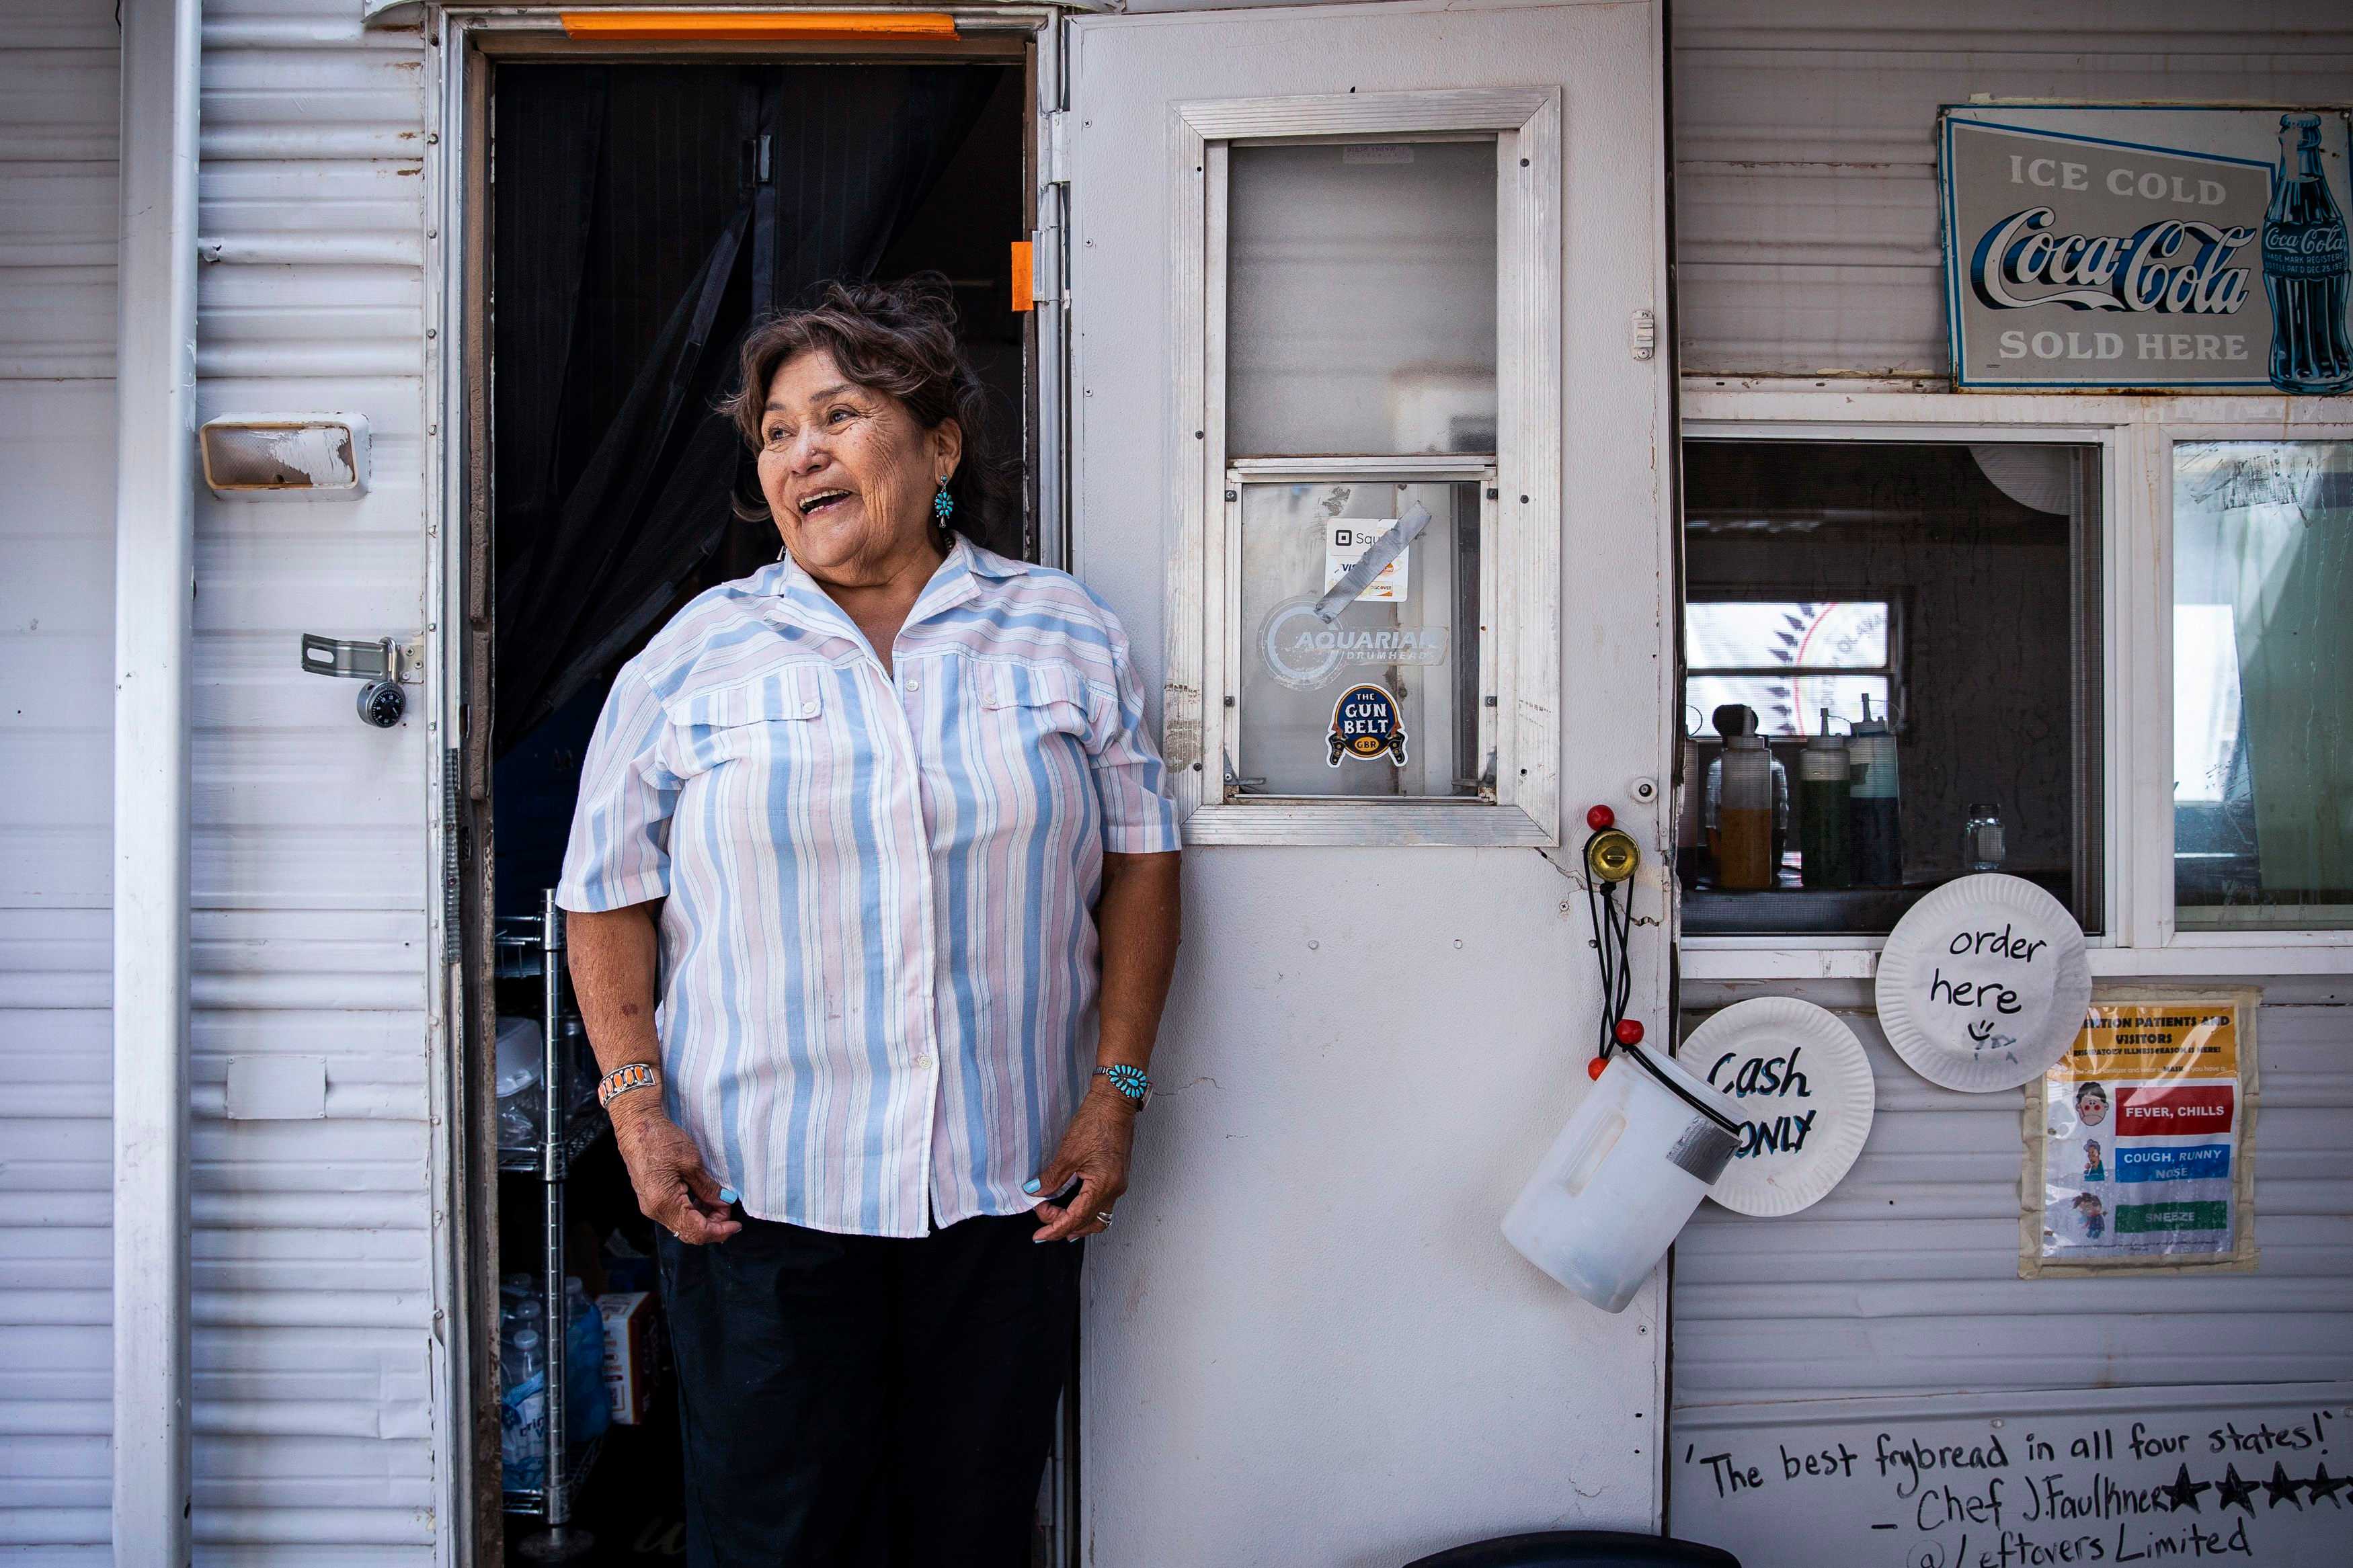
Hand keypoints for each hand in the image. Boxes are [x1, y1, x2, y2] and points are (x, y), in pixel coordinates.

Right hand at [611, 1100, 741, 1245]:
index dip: (720, 1231)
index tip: (737, 1224)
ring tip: (719, 1202)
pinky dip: (692, 1212)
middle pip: (689, 1232)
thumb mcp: (691, 1162)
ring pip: (682, 1225)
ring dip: (704, 1218)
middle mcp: (655, 1210)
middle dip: (713, 1225)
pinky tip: (703, 1199)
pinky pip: (675, 1215)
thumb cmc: (661, 1139)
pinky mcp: (651, 1199)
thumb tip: (725, 1203)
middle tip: (729, 1208)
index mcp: (664, 1203)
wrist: (635, 1125)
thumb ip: (708, 1188)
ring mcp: (651, 1206)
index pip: (697, 1231)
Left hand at [1027, 1082, 1136, 1241]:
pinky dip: (1086, 1209)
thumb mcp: (1068, 1152)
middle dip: (1064, 1225)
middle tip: (1042, 1216)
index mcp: (1104, 1186)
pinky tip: (1074, 1205)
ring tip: (1057, 1221)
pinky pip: (1103, 1203)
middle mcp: (1115, 1189)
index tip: (1039, 1235)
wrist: (1115, 1101)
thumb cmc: (1096, 1121)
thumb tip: (1036, 1192)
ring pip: (1098, 1215)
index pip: (1076, 1219)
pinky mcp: (1117, 1175)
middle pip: (1090, 1223)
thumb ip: (1052, 1177)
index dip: (1055, 1229)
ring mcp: (1118, 1182)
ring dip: (1078, 1221)